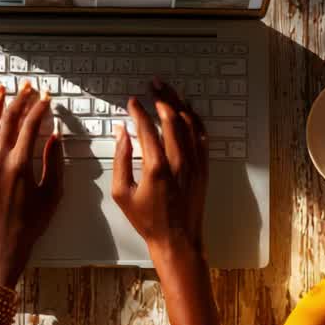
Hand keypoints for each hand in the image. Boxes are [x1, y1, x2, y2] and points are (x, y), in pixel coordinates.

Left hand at [0, 82, 62, 287]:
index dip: (39, 108)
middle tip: (26, 87)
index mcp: (21, 164)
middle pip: (8, 120)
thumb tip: (55, 137)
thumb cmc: (29, 223)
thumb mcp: (51, 193)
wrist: (1, 243)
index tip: (46, 98)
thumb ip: (54, 162)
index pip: (30, 125)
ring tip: (1, 89)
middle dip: (19, 99)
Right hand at [111, 79, 208, 262]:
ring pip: (189, 123)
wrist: (177, 239)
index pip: (147, 128)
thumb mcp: (122, 193)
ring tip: (169, 91)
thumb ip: (121, 160)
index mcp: (156, 167)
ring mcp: (194, 163)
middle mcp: (179, 161)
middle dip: (162, 98)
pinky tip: (188, 111)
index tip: (132, 101)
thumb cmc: (147, 220)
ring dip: (179, 104)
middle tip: (154, 85)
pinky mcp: (203, 168)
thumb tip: (122, 133)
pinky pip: (202, 136)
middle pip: (172, 118)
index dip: (139, 111)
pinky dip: (195, 120)